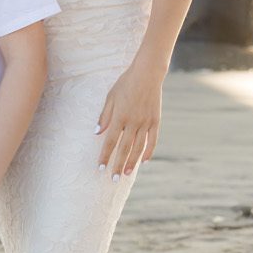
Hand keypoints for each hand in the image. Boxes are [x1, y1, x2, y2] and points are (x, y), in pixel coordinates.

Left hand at [96, 59, 163, 177]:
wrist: (147, 74)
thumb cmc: (125, 83)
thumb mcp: (110, 97)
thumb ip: (104, 116)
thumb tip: (96, 132)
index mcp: (119, 116)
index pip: (110, 141)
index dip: (105, 155)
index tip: (101, 167)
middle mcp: (133, 122)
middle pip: (124, 148)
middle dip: (118, 165)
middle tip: (113, 179)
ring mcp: (145, 122)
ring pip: (138, 148)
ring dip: (132, 162)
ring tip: (126, 174)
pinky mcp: (156, 121)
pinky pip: (152, 140)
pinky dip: (148, 151)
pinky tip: (143, 161)